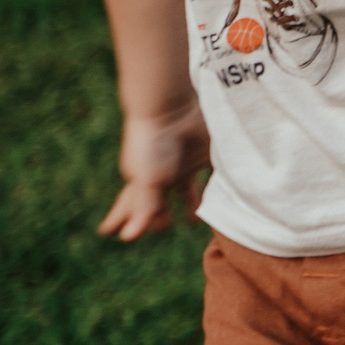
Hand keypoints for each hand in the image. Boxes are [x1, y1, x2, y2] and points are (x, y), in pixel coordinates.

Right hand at [97, 103, 210, 240]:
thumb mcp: (147, 180)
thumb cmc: (152, 144)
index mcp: (142, 181)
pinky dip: (219, 185)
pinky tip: (227, 194)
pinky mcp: (205, 153)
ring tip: (196, 220)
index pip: (132, 206)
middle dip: (159, 215)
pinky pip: (213, 172)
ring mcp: (183, 163)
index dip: (129, 220)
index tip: (117, 233)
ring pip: (188, 189)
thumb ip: (143, 209)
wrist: (171, 105)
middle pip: (159, 199)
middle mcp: (162, 174)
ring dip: (192, 203)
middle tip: (164, 227)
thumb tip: (127, 238)